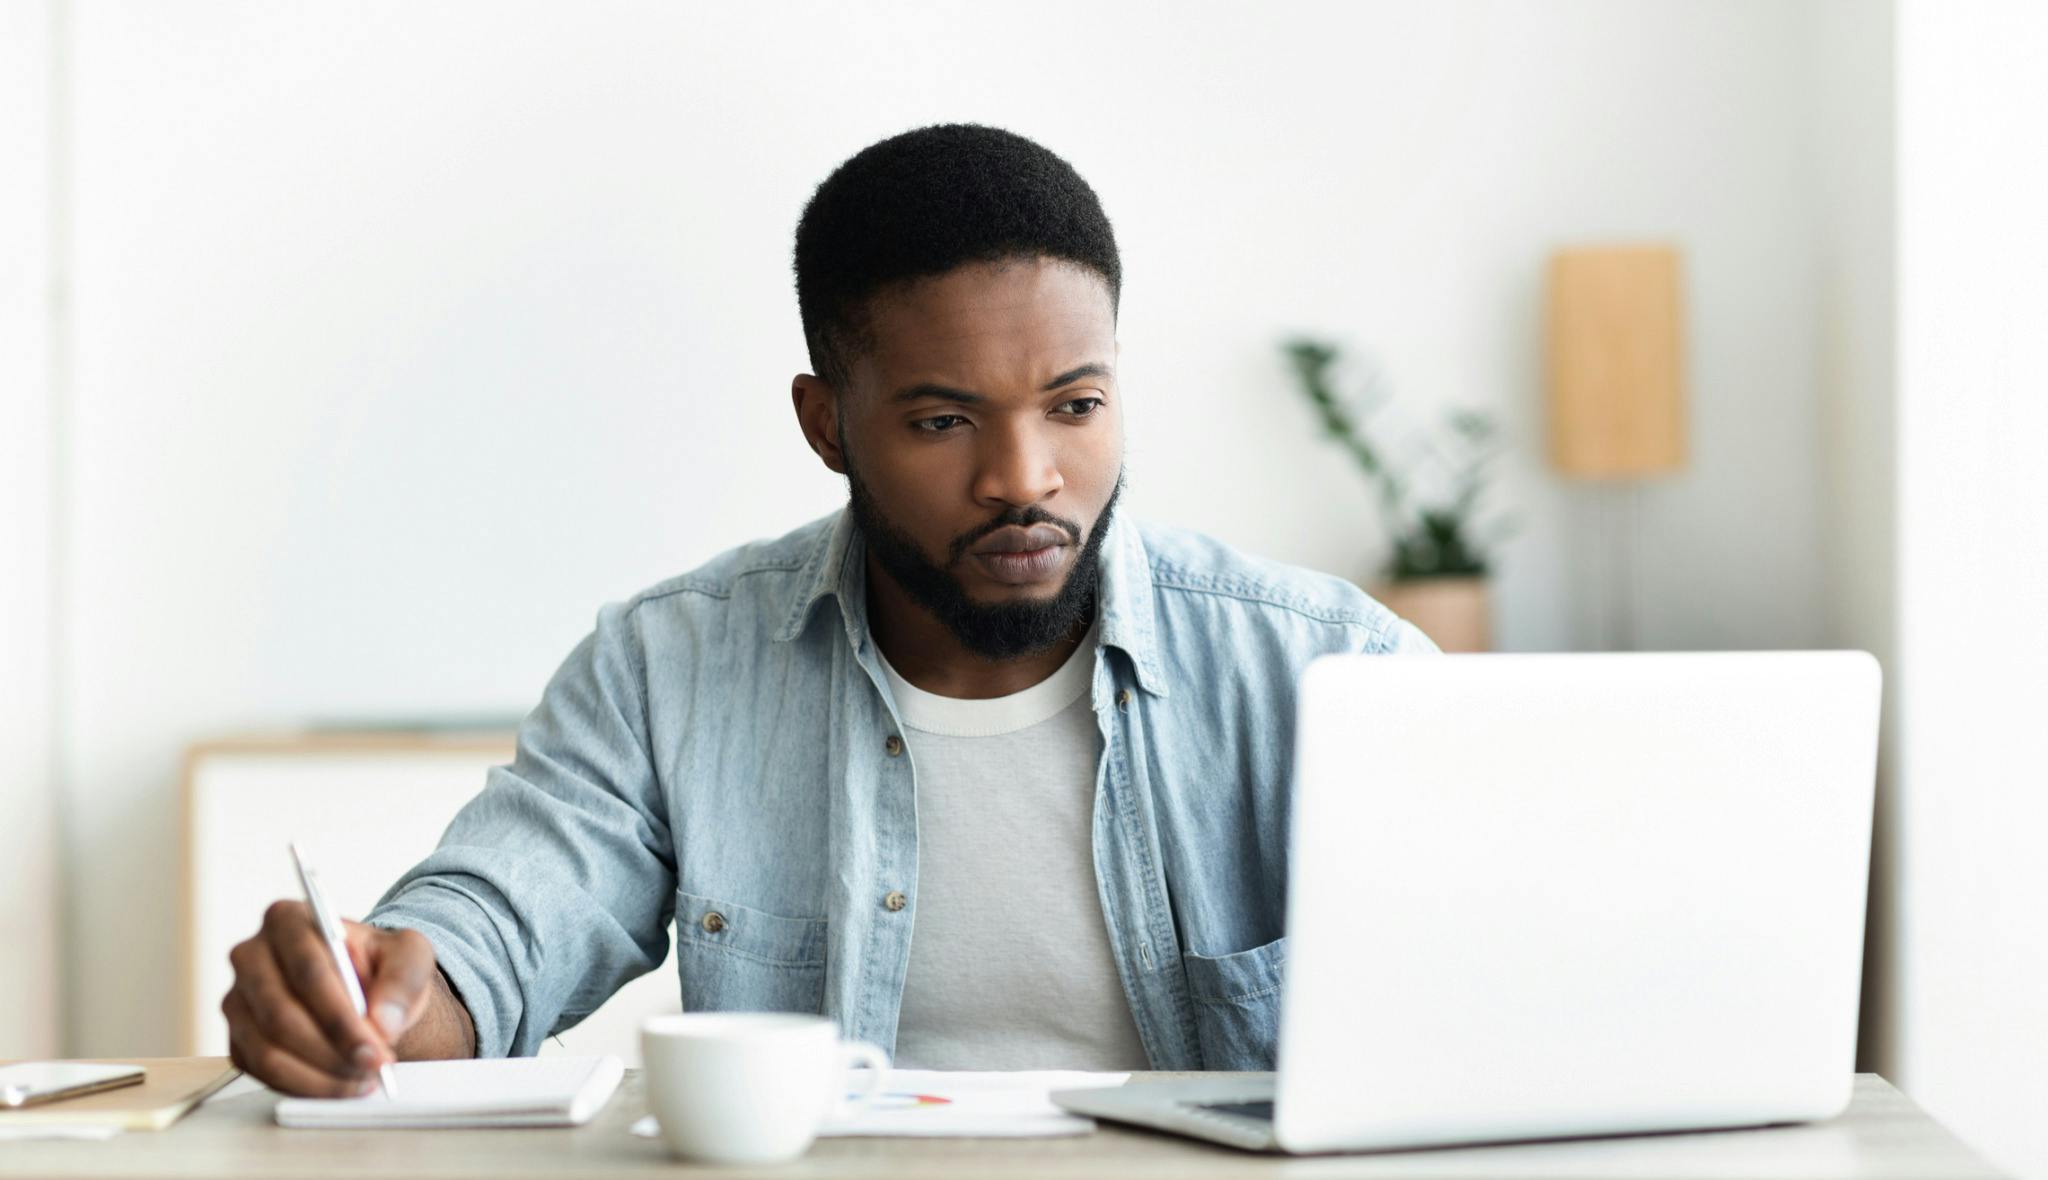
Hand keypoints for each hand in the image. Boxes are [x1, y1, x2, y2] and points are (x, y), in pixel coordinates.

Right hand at [221, 900, 438, 1096]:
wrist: (364, 989)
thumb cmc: (379, 964)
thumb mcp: (408, 955)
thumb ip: (402, 980)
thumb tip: (382, 1024)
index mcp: (287, 920)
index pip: (307, 970)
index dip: (340, 1016)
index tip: (375, 1046)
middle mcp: (251, 957)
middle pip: (281, 1014)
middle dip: (332, 1050)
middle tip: (373, 1068)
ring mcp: (238, 1001)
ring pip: (267, 1050)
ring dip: (319, 1075)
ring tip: (363, 1079)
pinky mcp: (238, 1039)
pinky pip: (262, 1072)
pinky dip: (304, 1086)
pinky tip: (339, 1085)